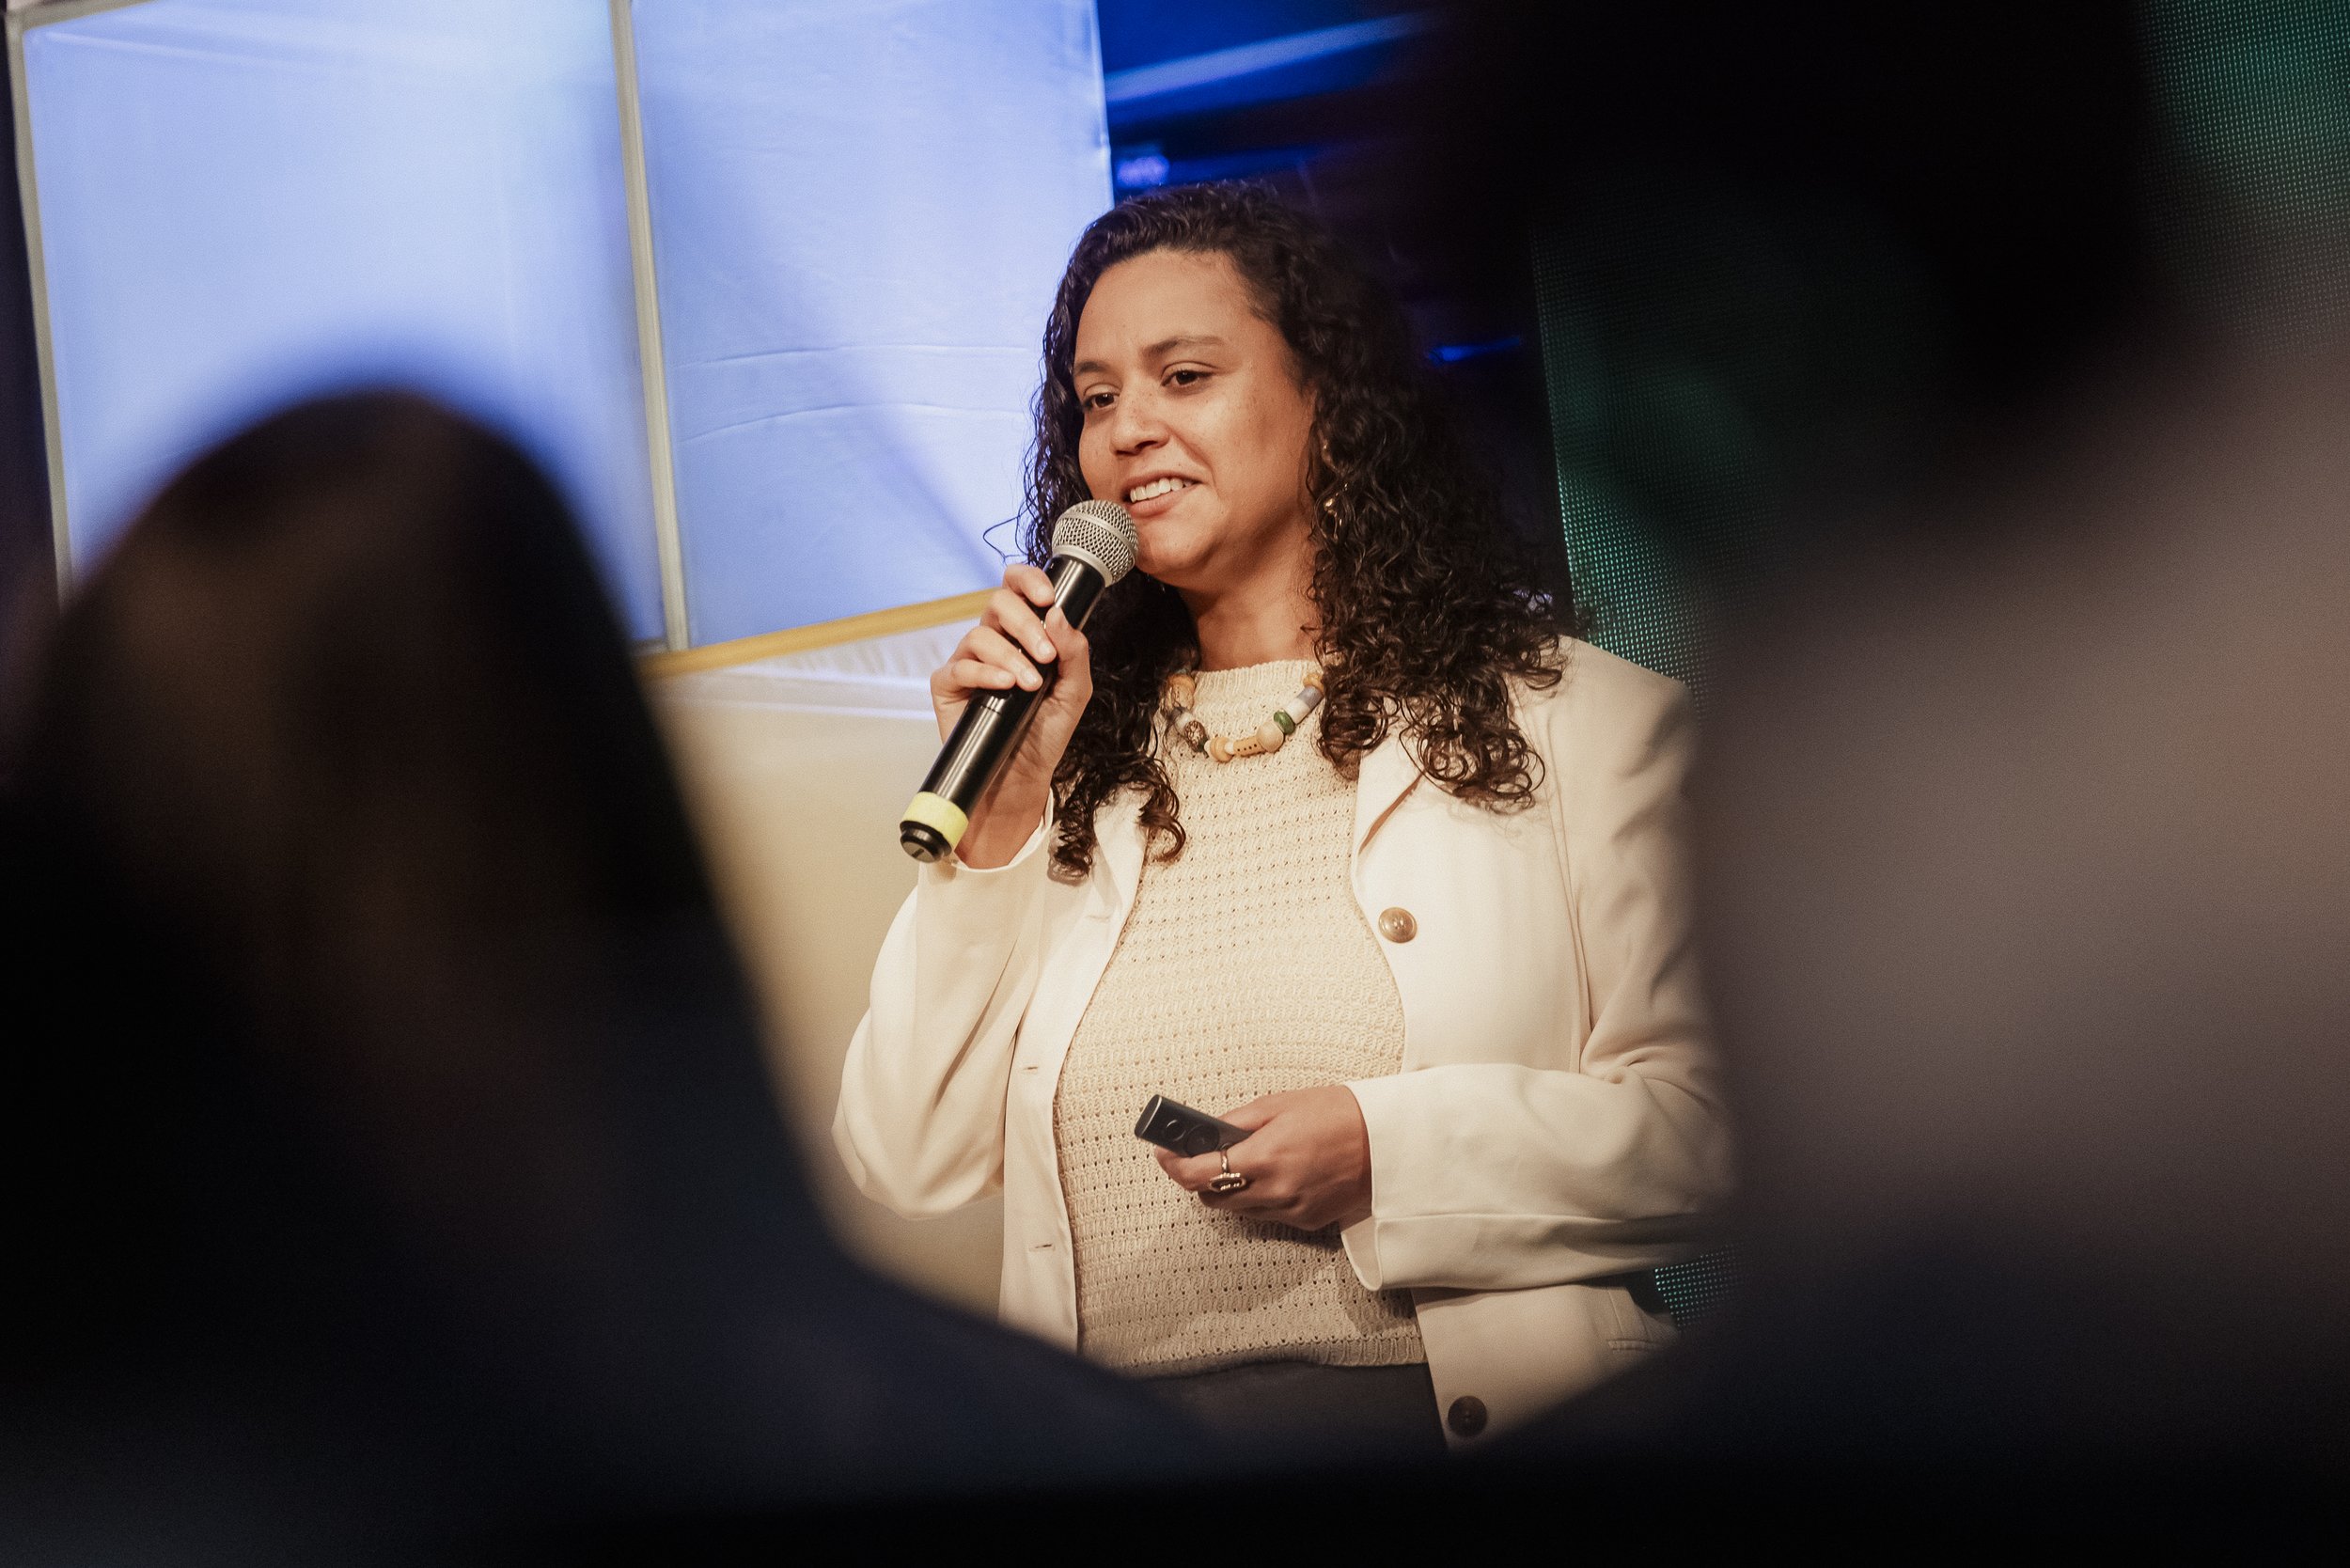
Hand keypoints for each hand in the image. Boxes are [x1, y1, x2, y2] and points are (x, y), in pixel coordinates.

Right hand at [930, 563, 1093, 867]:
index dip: (1029, 580)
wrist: (1022, 776)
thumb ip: (1073, 652)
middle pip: (998, 603)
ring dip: (1010, 657)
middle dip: (1026, 624)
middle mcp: (993, 640)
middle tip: (1046, 657)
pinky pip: (960, 666)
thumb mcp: (1075, 691)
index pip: (1018, 588)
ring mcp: (968, 661)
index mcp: (1023, 633)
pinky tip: (1005, 687)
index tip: (1047, 597)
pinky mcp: (947, 685)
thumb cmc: (1046, 733)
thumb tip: (1059, 614)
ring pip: (981, 635)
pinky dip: (985, 674)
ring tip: (1029, 687)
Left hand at [1155, 1086, 1372, 1231]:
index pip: (1199, 1174)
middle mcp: (1275, 1192)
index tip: (1163, 1154)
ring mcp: (1291, 1211)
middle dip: (1202, 1178)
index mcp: (1266, 1158)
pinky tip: (1275, 1175)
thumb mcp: (1279, 1104)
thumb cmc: (1338, 1114)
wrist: (1387, 1140)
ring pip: (1238, 1210)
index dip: (1174, 1165)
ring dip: (1231, 1189)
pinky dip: (1260, 1197)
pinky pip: (1267, 1214)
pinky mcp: (1306, 1221)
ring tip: (1247, 1161)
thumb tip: (1203, 1132)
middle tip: (1204, 1154)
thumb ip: (1235, 1122)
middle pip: (1212, 1198)